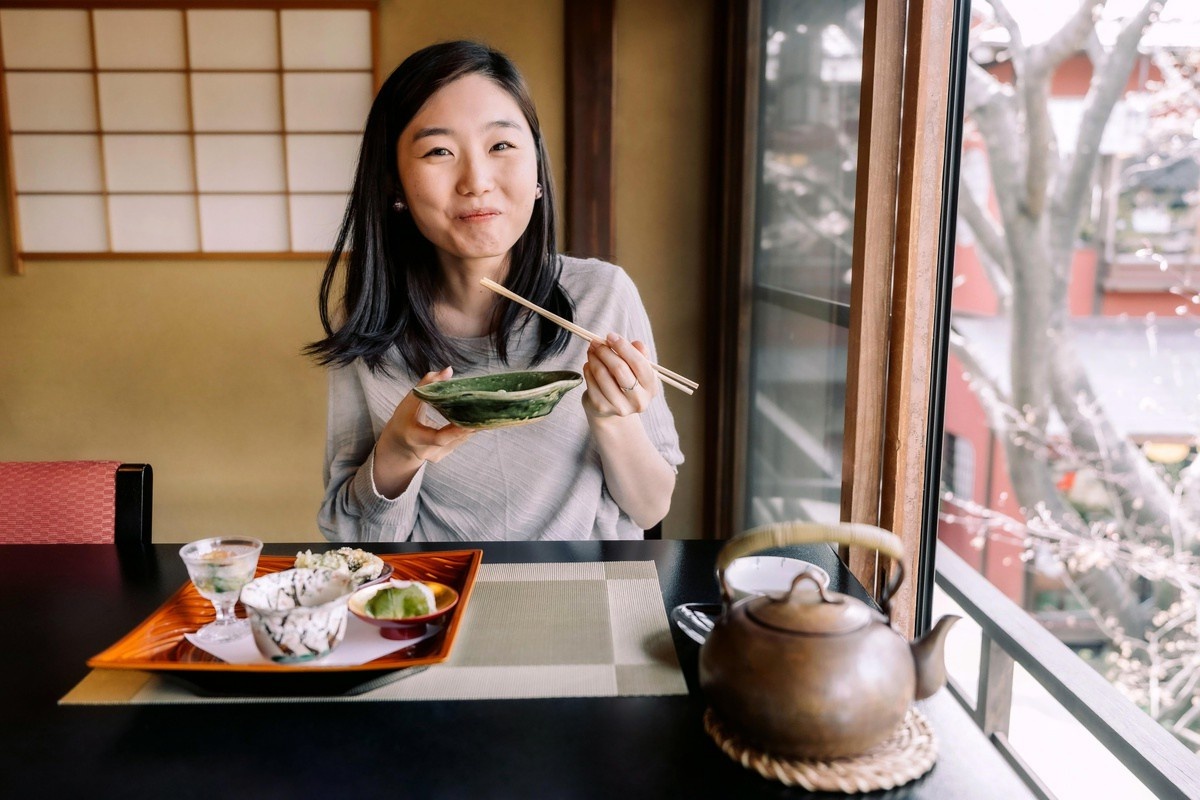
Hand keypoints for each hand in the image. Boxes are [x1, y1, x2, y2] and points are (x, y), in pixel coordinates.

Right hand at [373, 367, 475, 496]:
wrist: (400, 444)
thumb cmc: (404, 419)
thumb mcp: (410, 401)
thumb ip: (427, 384)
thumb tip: (449, 370)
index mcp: (415, 438)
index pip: (438, 438)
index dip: (456, 431)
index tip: (470, 421)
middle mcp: (427, 451)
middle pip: (454, 438)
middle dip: (471, 424)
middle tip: (487, 409)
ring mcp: (437, 456)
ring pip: (460, 439)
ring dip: (473, 425)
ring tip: (487, 409)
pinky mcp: (444, 455)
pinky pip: (459, 440)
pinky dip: (468, 428)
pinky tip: (478, 417)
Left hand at [581, 333, 657, 419]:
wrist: (612, 407)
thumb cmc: (625, 381)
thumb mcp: (636, 368)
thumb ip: (639, 354)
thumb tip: (637, 344)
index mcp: (651, 387)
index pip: (639, 363)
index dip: (623, 347)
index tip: (611, 336)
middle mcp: (638, 400)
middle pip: (620, 369)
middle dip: (605, 351)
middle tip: (596, 342)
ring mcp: (620, 406)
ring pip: (602, 374)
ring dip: (594, 358)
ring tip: (591, 351)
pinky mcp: (602, 407)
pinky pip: (591, 382)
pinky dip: (588, 369)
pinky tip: (589, 365)